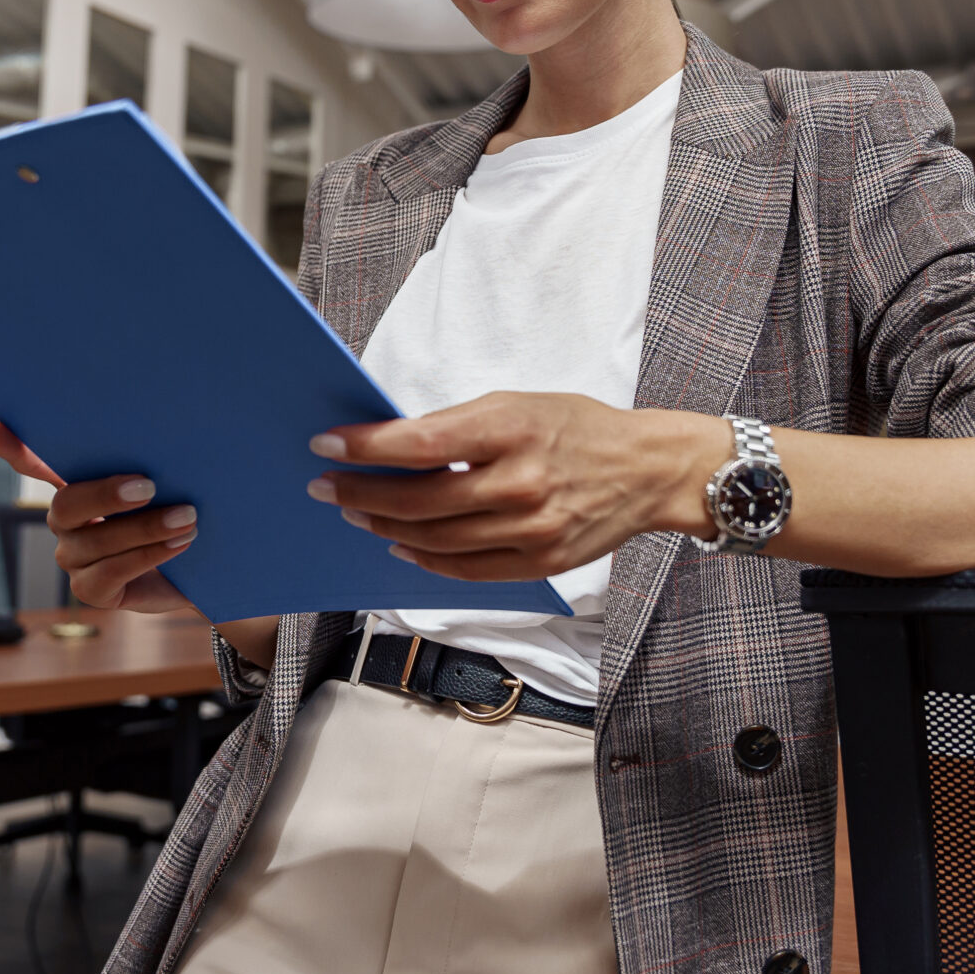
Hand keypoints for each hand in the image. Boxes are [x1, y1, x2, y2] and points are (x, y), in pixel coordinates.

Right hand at [0, 421, 200, 613]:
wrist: (204, 568)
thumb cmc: (180, 513)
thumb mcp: (170, 483)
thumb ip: (151, 462)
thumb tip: (160, 426)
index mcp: (77, 483)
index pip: (37, 463)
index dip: (14, 448)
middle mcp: (65, 520)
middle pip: (66, 503)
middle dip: (105, 494)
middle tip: (150, 486)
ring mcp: (73, 557)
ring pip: (94, 541)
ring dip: (144, 529)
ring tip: (186, 518)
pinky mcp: (90, 590)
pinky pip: (109, 574)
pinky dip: (146, 557)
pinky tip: (177, 545)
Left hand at [309, 393, 722, 583]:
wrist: (648, 469)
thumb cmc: (576, 427)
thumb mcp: (517, 404)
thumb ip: (458, 427)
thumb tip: (389, 448)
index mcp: (511, 428)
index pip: (420, 444)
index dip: (366, 448)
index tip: (326, 446)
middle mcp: (521, 482)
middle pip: (419, 500)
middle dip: (361, 493)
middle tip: (326, 487)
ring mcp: (531, 528)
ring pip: (435, 539)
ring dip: (385, 527)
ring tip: (357, 513)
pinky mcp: (541, 562)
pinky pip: (466, 569)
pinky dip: (426, 558)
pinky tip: (401, 544)